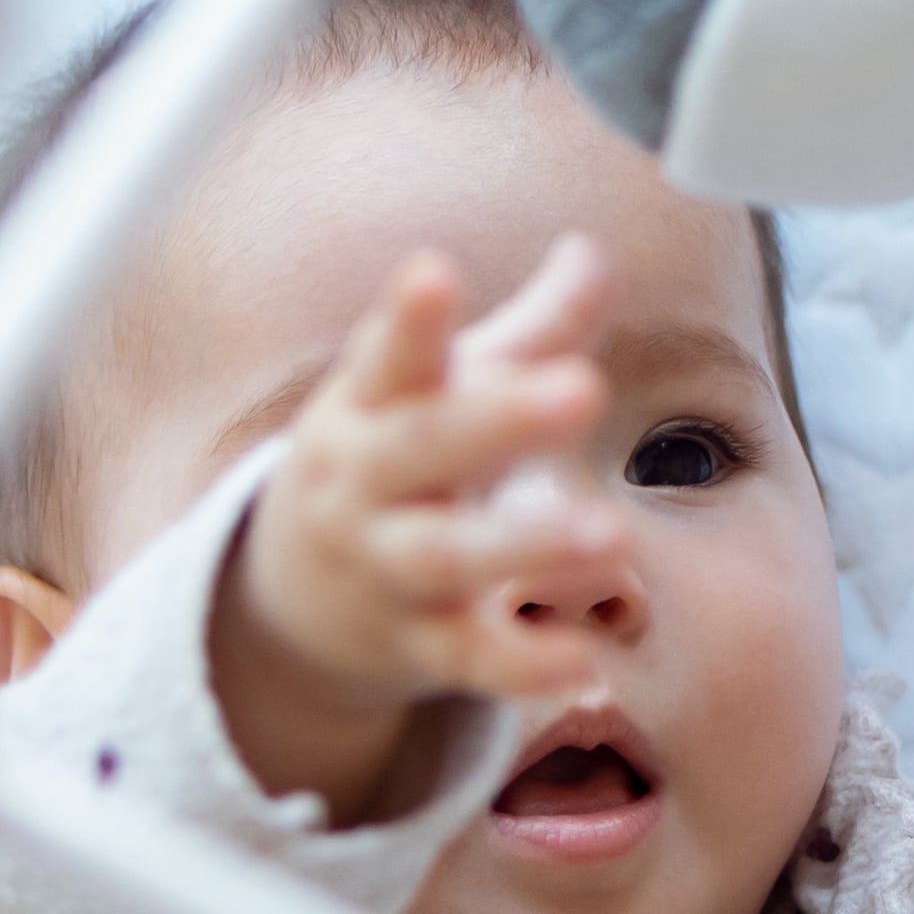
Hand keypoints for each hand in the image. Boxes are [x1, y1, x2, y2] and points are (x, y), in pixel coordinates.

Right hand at [215, 236, 637, 819]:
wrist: (297, 596)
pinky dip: (526, 666)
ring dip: (530, 547)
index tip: (433, 272)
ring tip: (616, 537)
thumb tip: (591, 247)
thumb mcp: (444, 392)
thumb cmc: (398, 464)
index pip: (391, 356)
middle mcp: (367, 483)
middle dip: (499, 418)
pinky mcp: (419, 645)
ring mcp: (388, 567)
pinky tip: (586, 663)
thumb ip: (531, 330)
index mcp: (373, 404)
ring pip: (450, 558)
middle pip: (425, 447)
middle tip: (582, 388)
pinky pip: (472, 658)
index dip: (410, 319)